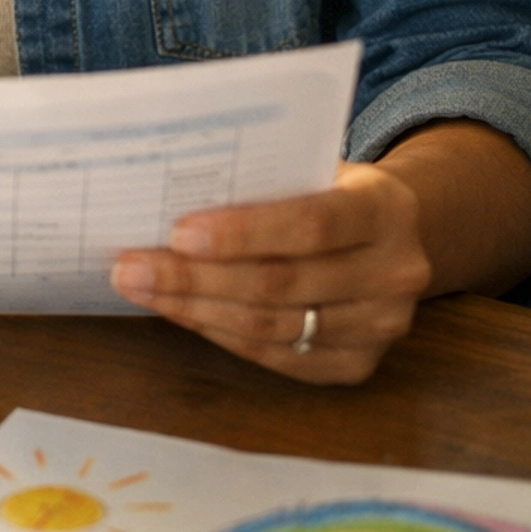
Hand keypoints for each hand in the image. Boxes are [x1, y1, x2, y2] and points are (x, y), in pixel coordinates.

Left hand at [108, 162, 432, 383]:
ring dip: (195, 309)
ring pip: (272, 327)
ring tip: (142, 288)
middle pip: (280, 284)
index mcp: (386, 210)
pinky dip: (221, 334)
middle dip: (195, 277)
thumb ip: (265, 180)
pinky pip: (277, 357)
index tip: (178, 232)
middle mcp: (394, 274)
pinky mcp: (358, 365)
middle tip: (131, 267)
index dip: (243, 233)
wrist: (398, 233)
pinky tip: (182, 312)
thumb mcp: (316, 166)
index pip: (312, 224)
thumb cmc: (333, 189)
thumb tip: (169, 195)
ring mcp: (381, 328)